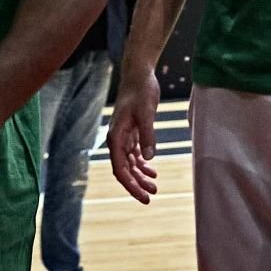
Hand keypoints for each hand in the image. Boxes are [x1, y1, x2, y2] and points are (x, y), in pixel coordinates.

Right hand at [106, 64, 159, 204]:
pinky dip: (143, 163)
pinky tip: (152, 170)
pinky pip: (135, 153)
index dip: (131, 185)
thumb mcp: (147, 112)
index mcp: (116, 138)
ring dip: (141, 175)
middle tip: (151, 197)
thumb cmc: (141, 91)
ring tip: (154, 186)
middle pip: (125, 170)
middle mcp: (117, 140)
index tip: (144, 197)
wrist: (139, 74)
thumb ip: (148, 135)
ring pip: (130, 163)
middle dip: (137, 184)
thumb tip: (149, 159)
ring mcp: (124, 136)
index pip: (120, 169)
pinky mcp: (132, 131)